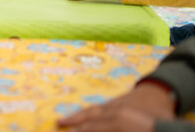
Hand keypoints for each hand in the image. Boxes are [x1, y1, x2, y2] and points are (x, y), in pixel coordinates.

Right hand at [57, 82, 174, 131]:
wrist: (162, 91)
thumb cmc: (158, 114)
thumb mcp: (149, 125)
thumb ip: (126, 125)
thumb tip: (103, 126)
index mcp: (119, 117)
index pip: (95, 126)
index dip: (82, 130)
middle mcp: (112, 109)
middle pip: (89, 117)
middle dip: (73, 122)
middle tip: (57, 124)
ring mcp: (112, 104)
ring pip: (91, 111)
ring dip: (75, 116)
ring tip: (62, 120)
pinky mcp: (115, 102)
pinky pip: (96, 107)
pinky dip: (85, 112)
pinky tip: (80, 115)